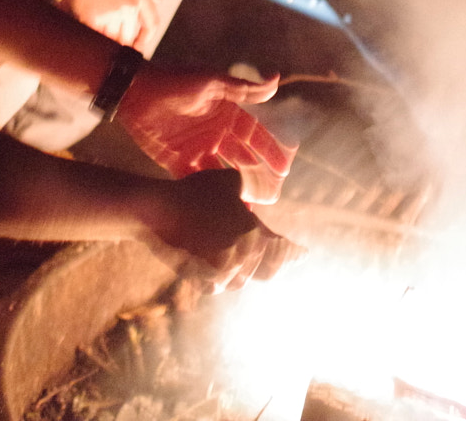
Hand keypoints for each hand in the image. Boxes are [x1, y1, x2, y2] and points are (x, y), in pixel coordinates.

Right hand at [63, 0, 159, 49]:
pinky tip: (87, 33)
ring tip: (97, 32)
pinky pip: (95, 35)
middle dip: (122, 39)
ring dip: (106, 37)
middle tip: (113, 40)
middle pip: (129, 34)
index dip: (146, 37)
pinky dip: (92, 36)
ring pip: (111, 37)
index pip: (151, 24)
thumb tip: (159, 0)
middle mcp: (129, 6)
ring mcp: (110, 13)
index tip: (139, 44)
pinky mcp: (91, 18)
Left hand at [116, 64, 294, 202]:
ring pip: (221, 172)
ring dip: (234, 188)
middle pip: (241, 158)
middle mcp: (214, 133)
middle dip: (257, 175)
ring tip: (249, 208)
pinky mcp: (176, 159)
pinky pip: (195, 179)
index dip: (269, 151)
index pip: (254, 135)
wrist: (134, 91)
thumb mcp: (211, 81)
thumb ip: (243, 88)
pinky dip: (206, 192)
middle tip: (272, 196)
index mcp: (225, 113)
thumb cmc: (175, 81)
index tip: (284, 169)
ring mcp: (196, 148)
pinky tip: (216, 207)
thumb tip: (277, 79)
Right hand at [144, 168, 300, 291]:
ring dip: (244, 272)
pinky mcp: (201, 279)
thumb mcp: (228, 180)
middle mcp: (242, 256)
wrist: (161, 211)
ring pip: (241, 280)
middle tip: (276, 260)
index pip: (282, 248)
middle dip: (274, 265)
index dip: (295, 253)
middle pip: (267, 271)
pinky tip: (220, 272)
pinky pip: (217, 285)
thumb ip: (246, 189)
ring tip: (244, 264)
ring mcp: (221, 271)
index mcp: (254, 233)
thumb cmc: (196, 192)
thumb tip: (253, 194)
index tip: (304, 255)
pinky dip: (221, 279)